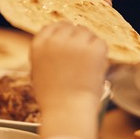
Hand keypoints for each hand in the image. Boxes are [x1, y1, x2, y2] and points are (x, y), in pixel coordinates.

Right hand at [31, 23, 108, 138]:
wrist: (67, 111)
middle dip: (77, 39)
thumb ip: (47, 55)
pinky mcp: (94, 48)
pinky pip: (100, 43)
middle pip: (71, 27)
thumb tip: (58, 45)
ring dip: (89, 46)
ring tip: (87, 67)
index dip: (62, 34)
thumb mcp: (39, 72)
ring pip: (87, 33)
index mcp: (40, 44)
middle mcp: (56, 39)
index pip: (53, 27)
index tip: (68, 44)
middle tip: (81, 58)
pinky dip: (100, 55)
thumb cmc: (53, 99)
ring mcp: (76, 42)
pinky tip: (94, 69)